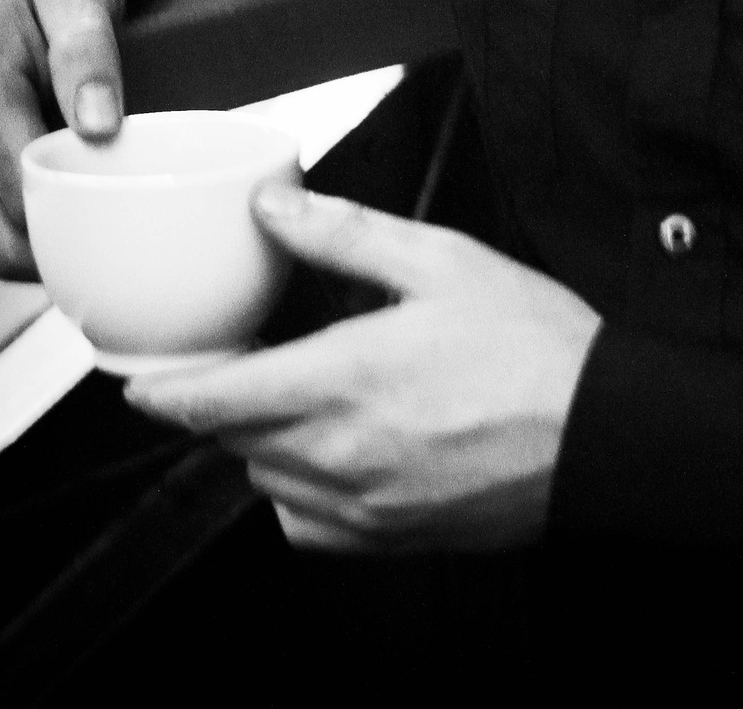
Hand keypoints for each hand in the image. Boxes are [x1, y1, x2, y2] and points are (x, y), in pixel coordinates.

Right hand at [0, 0, 125, 278]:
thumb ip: (89, 59)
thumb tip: (99, 131)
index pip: (20, 197)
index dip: (77, 225)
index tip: (131, 226)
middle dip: (60, 247)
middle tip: (126, 237)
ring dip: (44, 234)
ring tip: (105, 216)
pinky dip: (28, 214)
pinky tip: (74, 194)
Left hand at [126, 185, 602, 553]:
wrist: (602, 430)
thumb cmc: (531, 343)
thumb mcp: (440, 259)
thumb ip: (344, 234)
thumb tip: (274, 206)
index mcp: (346, 378)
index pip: (216, 401)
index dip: (165, 393)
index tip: (140, 383)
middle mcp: (342, 453)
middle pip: (234, 440)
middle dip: (224, 402)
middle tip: (244, 363)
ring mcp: (365, 505)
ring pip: (267, 482)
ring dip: (263, 443)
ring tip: (299, 399)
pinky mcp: (392, 537)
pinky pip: (308, 525)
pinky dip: (300, 490)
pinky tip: (334, 452)